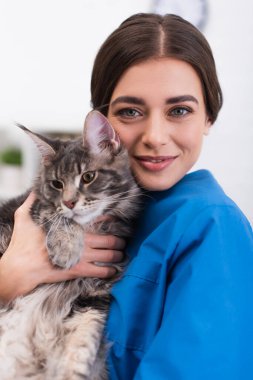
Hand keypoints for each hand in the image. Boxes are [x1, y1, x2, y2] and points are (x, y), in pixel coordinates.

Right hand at [0, 193, 125, 302]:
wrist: (20, 267)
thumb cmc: (22, 243)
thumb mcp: (24, 217)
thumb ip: (33, 202)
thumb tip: (36, 191)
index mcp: (71, 226)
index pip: (95, 218)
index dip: (108, 218)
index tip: (115, 218)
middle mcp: (80, 240)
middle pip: (109, 239)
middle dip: (119, 240)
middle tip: (123, 241)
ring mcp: (81, 256)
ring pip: (108, 255)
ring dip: (117, 254)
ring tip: (121, 254)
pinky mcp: (78, 271)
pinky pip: (100, 271)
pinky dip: (109, 271)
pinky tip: (112, 270)